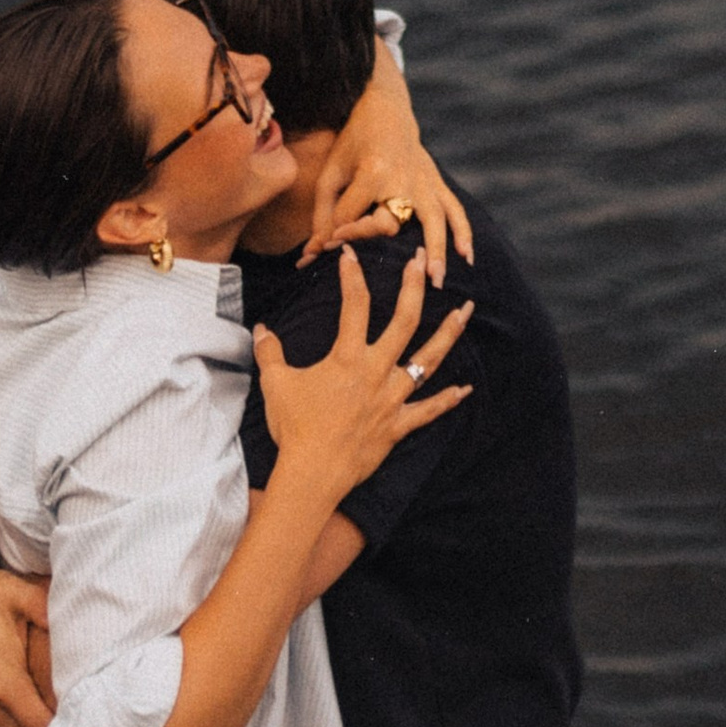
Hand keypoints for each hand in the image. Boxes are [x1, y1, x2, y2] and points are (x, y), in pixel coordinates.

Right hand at [253, 250, 473, 505]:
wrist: (312, 472)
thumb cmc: (294, 427)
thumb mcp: (275, 383)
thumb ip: (270, 352)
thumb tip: (259, 328)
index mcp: (347, 357)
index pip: (353, 305)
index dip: (352, 275)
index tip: (351, 253)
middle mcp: (376, 371)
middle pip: (404, 321)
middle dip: (414, 287)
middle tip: (421, 261)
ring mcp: (392, 398)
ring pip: (427, 361)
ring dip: (448, 334)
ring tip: (465, 311)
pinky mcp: (398, 425)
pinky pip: (428, 411)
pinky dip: (447, 401)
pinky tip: (466, 389)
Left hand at [304, 57, 474, 284]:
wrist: (386, 109)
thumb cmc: (353, 143)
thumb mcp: (332, 172)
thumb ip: (322, 214)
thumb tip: (312, 255)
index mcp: (373, 173)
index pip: (351, 216)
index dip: (334, 233)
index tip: (322, 245)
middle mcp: (402, 179)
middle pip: (389, 223)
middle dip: (368, 237)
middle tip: (353, 258)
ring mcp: (424, 182)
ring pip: (433, 222)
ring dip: (435, 251)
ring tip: (436, 281)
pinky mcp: (436, 183)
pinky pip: (454, 209)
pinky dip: (463, 232)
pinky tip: (467, 257)